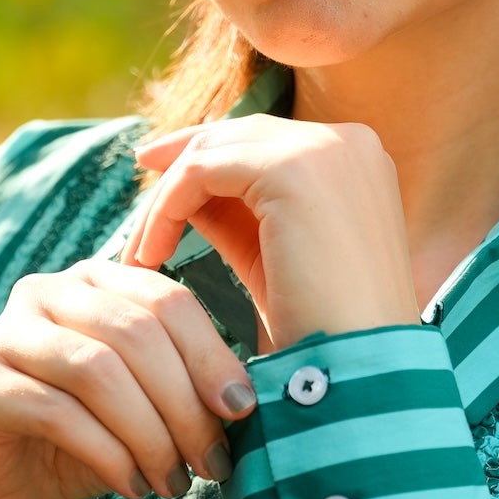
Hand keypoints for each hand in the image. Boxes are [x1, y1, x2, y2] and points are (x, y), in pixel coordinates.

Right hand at [0, 258, 256, 498]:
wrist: (3, 492)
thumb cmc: (86, 441)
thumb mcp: (145, 405)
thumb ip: (185, 386)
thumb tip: (245, 403)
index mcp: (94, 281)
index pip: (167, 300)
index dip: (211, 355)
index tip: (242, 411)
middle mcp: (45, 293)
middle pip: (136, 332)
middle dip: (185, 404)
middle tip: (212, 463)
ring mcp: (5, 335)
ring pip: (98, 371)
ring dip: (150, 434)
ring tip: (174, 482)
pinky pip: (57, 413)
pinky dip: (108, 455)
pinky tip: (133, 488)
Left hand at [122, 113, 418, 351]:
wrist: (358, 365)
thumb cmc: (319, 327)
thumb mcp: (272, 255)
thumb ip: (236, 212)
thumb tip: (182, 182)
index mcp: (356, 159)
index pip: (266, 139)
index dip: (210, 151)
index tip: (160, 170)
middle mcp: (348, 141)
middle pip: (239, 134)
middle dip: (182, 156)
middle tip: (139, 167)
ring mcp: (324, 149)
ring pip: (214, 150)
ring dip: (166, 198)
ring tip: (141, 252)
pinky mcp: (293, 168)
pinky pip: (202, 171)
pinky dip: (167, 209)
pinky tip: (151, 255)